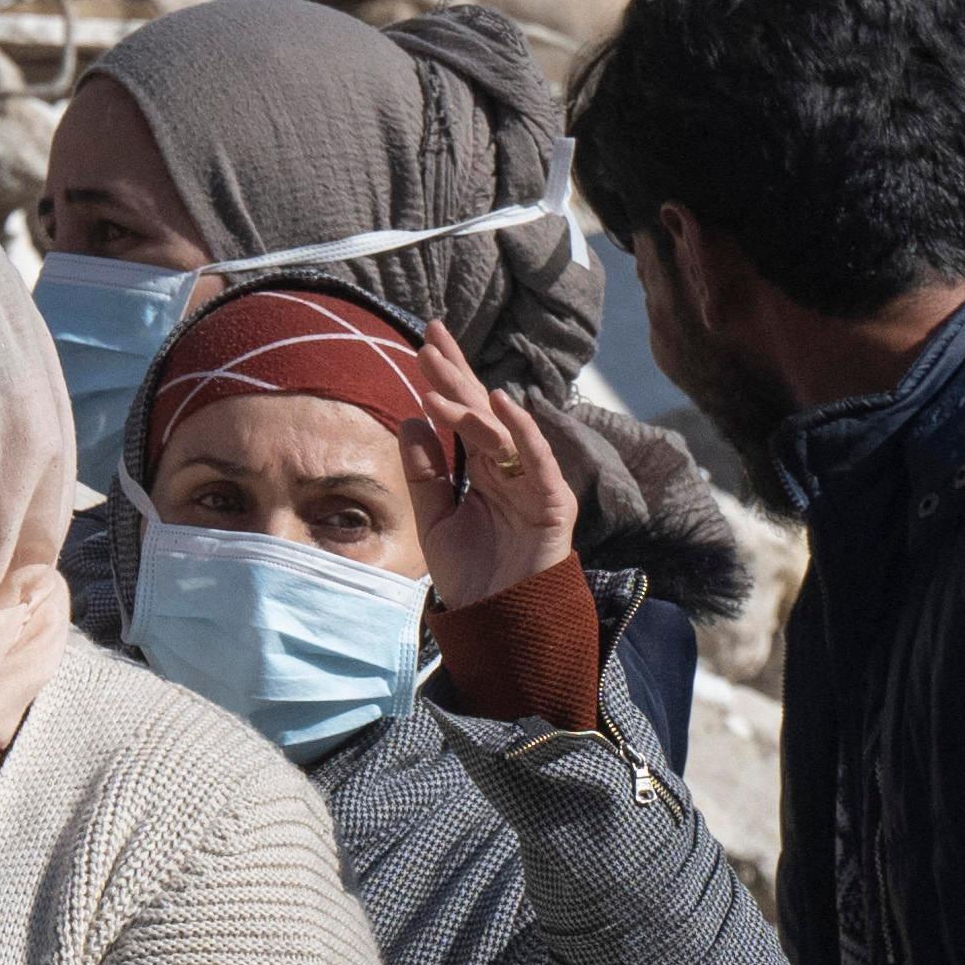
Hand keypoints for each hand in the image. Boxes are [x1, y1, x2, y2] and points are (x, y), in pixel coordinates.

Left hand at [390, 318, 583, 610]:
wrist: (499, 624)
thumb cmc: (473, 575)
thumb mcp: (435, 518)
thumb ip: (426, 472)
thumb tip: (412, 418)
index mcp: (484, 468)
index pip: (464, 412)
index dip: (447, 377)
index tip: (424, 341)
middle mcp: (510, 467)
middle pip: (482, 411)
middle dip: (456, 375)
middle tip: (429, 340)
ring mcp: (533, 481)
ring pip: (502, 432)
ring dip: (471, 403)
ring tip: (438, 379)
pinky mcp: (552, 502)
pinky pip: (538, 459)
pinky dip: (523, 431)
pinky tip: (502, 404)